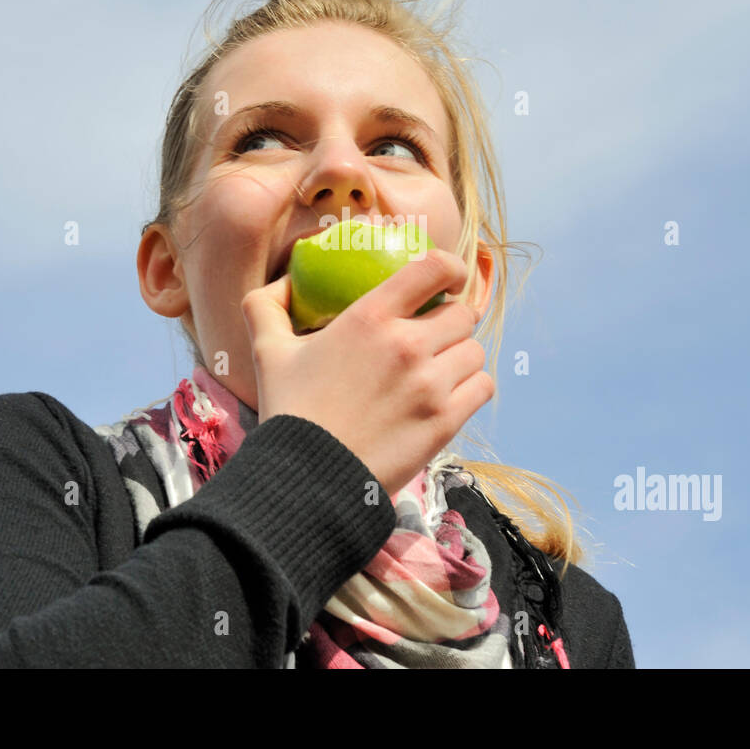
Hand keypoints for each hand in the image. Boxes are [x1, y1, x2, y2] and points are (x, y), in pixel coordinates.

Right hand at [240, 248, 493, 496]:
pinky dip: (471, 388)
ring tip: (441, 370)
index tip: (449, 278)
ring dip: (461, 357)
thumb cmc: (290, 413)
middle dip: (451, 322)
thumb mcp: (267, 352)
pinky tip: (451, 395)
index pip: (433, 268)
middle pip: (462, 314)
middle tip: (435, 337)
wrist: (308, 481)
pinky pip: (483, 386)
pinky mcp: (445, 420)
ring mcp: (431, 384)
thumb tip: (283, 282)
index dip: (450, 267)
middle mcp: (407, 345)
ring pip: (474, 351)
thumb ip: (267, 307)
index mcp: (369, 318)